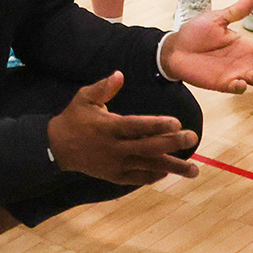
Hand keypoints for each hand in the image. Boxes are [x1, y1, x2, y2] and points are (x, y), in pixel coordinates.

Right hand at [45, 72, 198, 185]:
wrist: (58, 148)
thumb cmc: (74, 118)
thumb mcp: (84, 98)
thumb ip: (103, 88)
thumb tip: (119, 75)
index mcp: (108, 127)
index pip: (137, 127)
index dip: (157, 125)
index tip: (177, 123)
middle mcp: (114, 148)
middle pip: (148, 147)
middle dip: (172, 143)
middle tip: (192, 137)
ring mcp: (115, 165)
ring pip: (148, 167)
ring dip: (172, 167)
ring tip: (194, 169)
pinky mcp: (114, 176)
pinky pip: (138, 177)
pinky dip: (154, 176)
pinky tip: (169, 172)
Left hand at [159, 0, 252, 94]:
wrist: (174, 48)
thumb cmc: (194, 33)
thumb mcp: (216, 19)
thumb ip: (235, 12)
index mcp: (245, 45)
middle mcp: (244, 61)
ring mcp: (235, 73)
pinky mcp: (222, 84)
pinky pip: (236, 88)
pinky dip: (241, 86)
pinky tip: (241, 82)